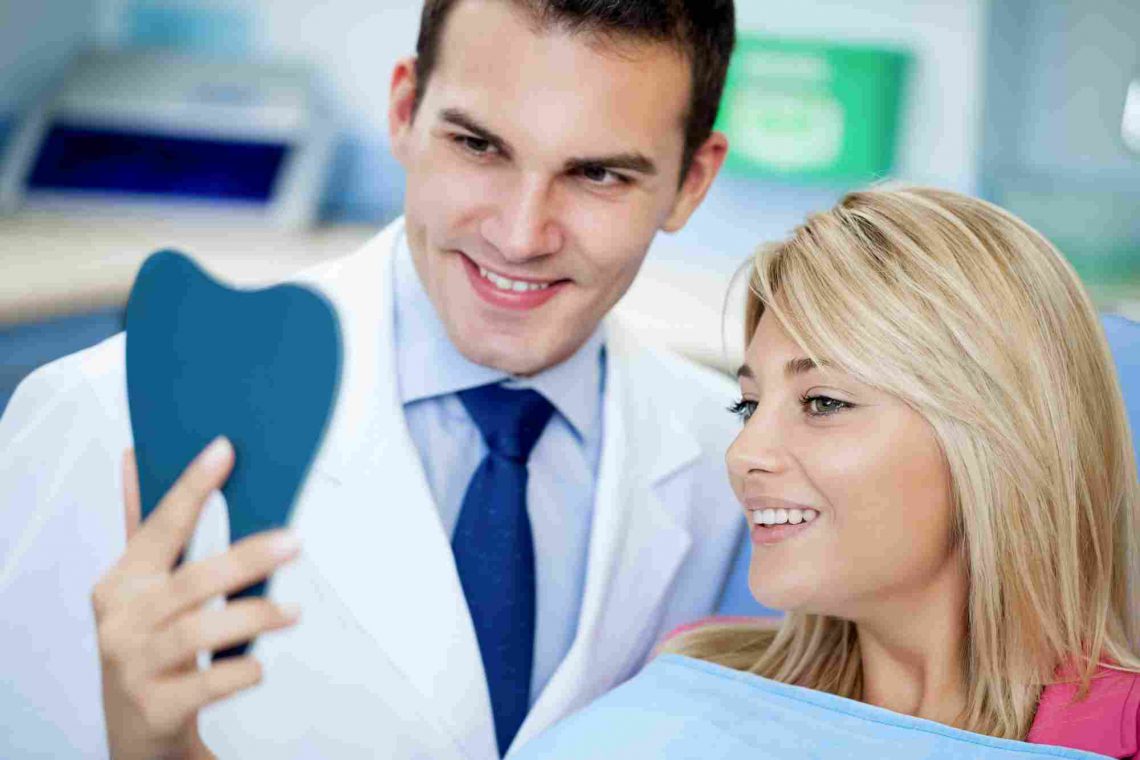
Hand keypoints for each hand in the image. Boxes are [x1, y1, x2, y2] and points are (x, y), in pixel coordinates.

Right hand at [92, 437, 300, 759]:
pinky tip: (258, 663)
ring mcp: (134, 667)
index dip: (191, 487)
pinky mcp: (155, 708)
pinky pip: (204, 685)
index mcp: (121, 583)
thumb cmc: (148, 646)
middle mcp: (121, 622)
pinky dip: (237, 672)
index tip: (223, 451)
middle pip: (189, 582)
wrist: (137, 729)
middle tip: (291, 542)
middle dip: (244, 559)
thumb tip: (134, 459)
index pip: (160, 526)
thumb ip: (147, 527)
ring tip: (291, 611)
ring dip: (252, 616)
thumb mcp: (142, 589)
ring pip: (197, 633)